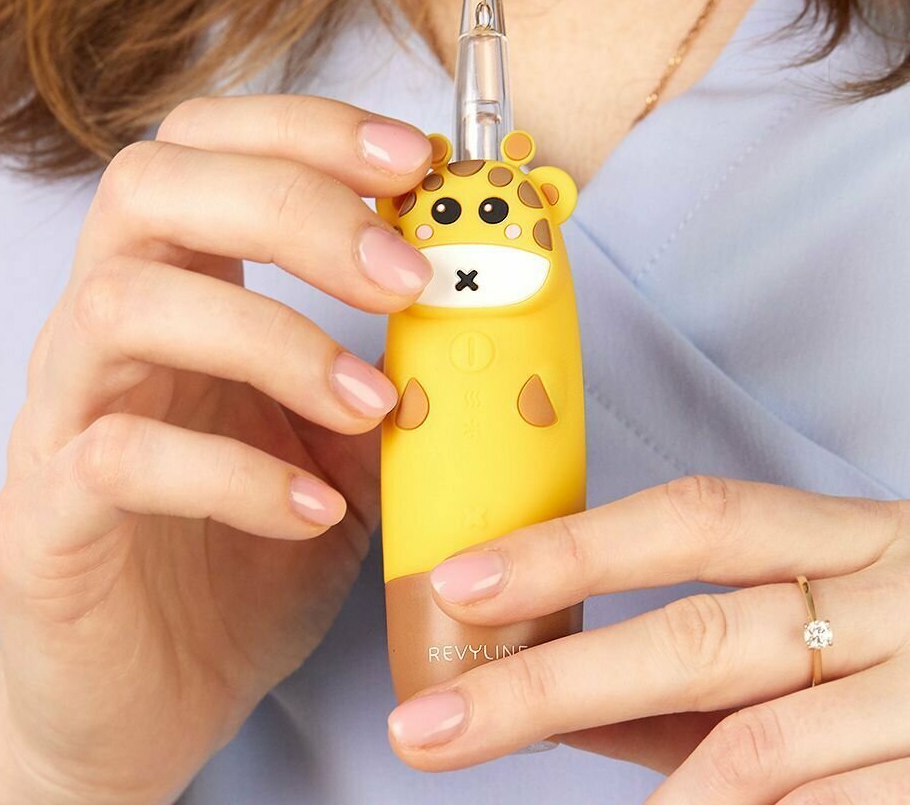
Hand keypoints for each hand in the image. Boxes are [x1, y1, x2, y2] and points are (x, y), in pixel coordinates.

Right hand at [0, 96, 432, 804]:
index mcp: (176, 287)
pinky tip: (315, 512)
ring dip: (274, 340)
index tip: (417, 163)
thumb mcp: (342, 449)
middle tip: (405, 277)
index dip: (307, 129)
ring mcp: (60, 417)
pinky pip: (116, 457)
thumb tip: (486, 308)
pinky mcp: (43, 517)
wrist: (152, 695)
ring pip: (123, 306)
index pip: (206, 144)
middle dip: (293, 205)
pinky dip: (237, 474)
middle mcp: (103, 330)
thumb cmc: (251, 555)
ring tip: (372, 404)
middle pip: (150, 187)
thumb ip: (393, 371)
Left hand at [387, 476, 909, 802]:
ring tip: (518, 779)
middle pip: (697, 640)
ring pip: (758, 748)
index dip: (572, 547)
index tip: (461, 581)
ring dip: (642, 791)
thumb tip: (558, 685)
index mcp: (848, 535)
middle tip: (430, 728)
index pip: (692, 516)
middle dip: (548, 686)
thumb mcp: (830, 612)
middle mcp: (892, 599)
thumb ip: (698, 662)